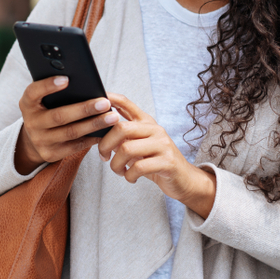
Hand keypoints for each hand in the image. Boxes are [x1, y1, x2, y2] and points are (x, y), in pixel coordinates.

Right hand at [15, 76, 120, 174]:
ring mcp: (40, 140)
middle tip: (105, 102)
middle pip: (59, 116)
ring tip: (112, 117)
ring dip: (94, 124)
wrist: (34, 139)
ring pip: (71, 132)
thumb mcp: (43, 99)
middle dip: (84, 109)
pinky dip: (92, 138)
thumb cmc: (46, 110)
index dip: (48, 85)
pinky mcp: (50, 154)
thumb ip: (56, 91)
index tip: (66, 79)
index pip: (33, 92)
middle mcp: (31, 123)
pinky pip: (75, 146)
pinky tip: (105, 131)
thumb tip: (85, 83)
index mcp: (27, 104)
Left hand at [98, 94, 216, 217]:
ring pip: (127, 149)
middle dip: (105, 145)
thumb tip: (98, 129)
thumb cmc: (155, 161)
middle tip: (103, 157)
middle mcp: (155, 130)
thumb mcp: (139, 145)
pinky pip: (138, 167)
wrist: (183, 179)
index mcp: (146, 122)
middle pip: (121, 128)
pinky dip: (129, 175)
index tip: (96, 99)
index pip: (126, 103)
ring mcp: (162, 145)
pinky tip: (130, 178)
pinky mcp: (167, 162)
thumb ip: (123, 136)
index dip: (110, 99)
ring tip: (118, 171)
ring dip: (116, 164)